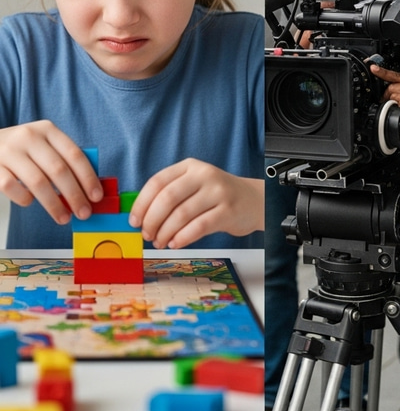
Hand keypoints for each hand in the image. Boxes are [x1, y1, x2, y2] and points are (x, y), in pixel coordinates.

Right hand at [0, 121, 101, 224]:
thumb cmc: (22, 150)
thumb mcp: (43, 145)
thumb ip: (63, 160)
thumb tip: (88, 190)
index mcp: (48, 130)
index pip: (74, 154)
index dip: (88, 177)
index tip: (96, 197)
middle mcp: (29, 137)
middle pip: (58, 170)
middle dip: (74, 195)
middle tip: (84, 213)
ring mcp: (8, 150)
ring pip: (38, 181)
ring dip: (54, 204)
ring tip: (63, 217)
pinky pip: (12, 187)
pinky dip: (24, 198)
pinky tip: (30, 202)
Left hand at [129, 159, 263, 248]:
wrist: (254, 200)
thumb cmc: (217, 196)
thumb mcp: (195, 185)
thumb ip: (171, 194)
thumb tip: (141, 217)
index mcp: (190, 166)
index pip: (157, 182)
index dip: (141, 204)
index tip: (134, 221)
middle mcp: (204, 175)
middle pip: (167, 198)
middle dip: (152, 221)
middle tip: (147, 235)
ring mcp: (218, 192)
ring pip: (181, 215)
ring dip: (165, 233)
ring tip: (161, 242)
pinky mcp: (228, 211)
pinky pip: (199, 227)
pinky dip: (183, 238)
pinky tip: (176, 244)